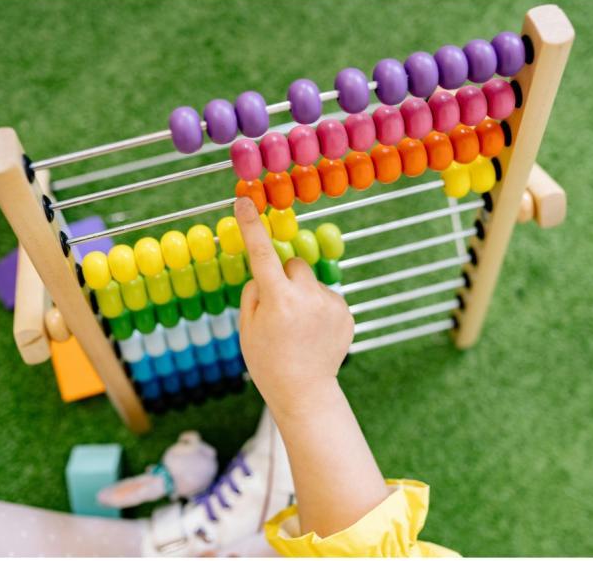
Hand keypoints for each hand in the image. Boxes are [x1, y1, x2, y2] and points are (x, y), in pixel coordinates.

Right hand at [234, 197, 353, 420]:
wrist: (304, 392)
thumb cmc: (267, 361)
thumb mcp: (247, 327)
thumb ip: (254, 292)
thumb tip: (267, 271)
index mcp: (278, 300)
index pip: (262, 253)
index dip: (252, 226)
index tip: (246, 201)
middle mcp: (307, 297)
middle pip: (294, 264)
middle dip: (284, 277)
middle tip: (279, 306)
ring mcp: (331, 304)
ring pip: (311, 281)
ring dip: (302, 293)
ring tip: (299, 326)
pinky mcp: (346, 312)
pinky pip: (326, 295)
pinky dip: (318, 307)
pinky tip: (314, 332)